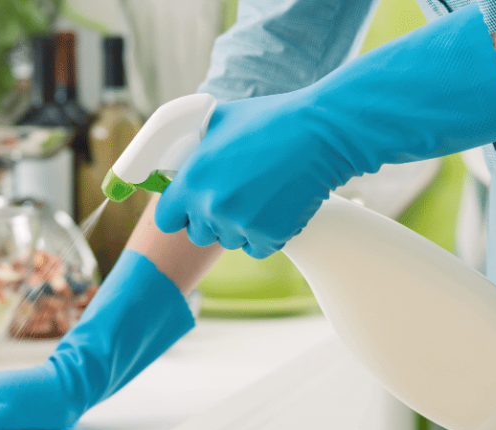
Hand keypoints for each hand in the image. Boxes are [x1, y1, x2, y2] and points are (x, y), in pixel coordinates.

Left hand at [156, 4, 495, 257]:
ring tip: (273, 191)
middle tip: (245, 194)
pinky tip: (290, 204)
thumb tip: (158, 157)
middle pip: (200, 229)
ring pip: (235, 240)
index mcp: (198, 165)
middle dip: (219, 217)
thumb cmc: (285, 115)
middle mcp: (212, 192)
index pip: (166, 210)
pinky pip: (264, 247)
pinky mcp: (274, 231)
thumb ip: (193, 141)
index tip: (191, 205)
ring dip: (251, 224)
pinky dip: (277, 233)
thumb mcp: (228, 119)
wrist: (337, 124)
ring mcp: (243, 214)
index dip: (181, 209)